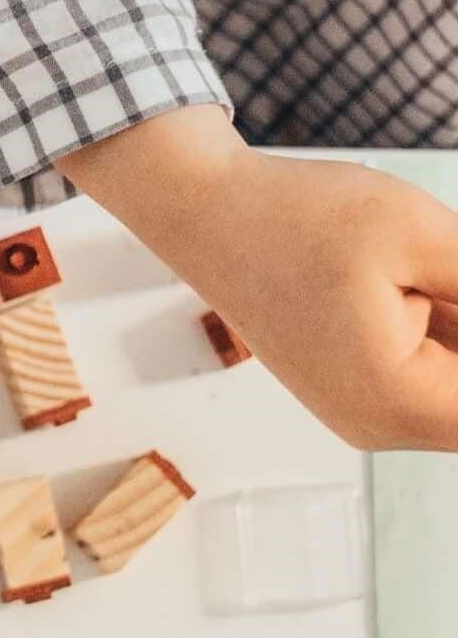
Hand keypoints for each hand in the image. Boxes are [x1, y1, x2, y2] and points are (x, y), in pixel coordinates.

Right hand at [64, 108, 457, 450]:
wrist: (205, 211)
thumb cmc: (297, 217)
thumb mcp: (423, 236)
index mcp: (394, 400)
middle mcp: (378, 426)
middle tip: (440, 270)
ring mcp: (366, 414)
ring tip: (413, 271)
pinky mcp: (359, 393)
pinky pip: (438, 378)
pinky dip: (451, 332)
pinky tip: (422, 280)